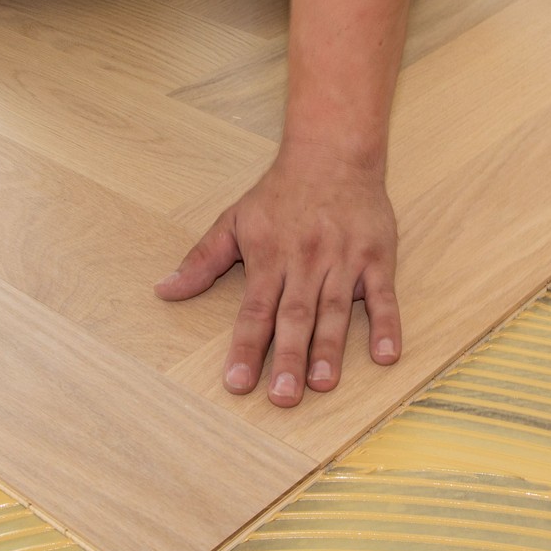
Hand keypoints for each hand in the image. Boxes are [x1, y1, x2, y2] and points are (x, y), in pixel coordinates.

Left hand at [156, 145, 400, 405]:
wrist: (332, 152)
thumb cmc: (280, 192)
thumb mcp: (234, 220)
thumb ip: (201, 260)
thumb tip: (164, 291)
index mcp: (269, 257)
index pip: (254, 311)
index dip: (245, 348)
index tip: (236, 384)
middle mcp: (306, 261)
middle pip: (295, 317)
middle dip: (288, 359)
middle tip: (283, 398)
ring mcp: (343, 259)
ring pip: (334, 310)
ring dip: (329, 349)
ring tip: (323, 384)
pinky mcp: (377, 256)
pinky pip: (384, 295)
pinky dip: (386, 325)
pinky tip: (386, 355)